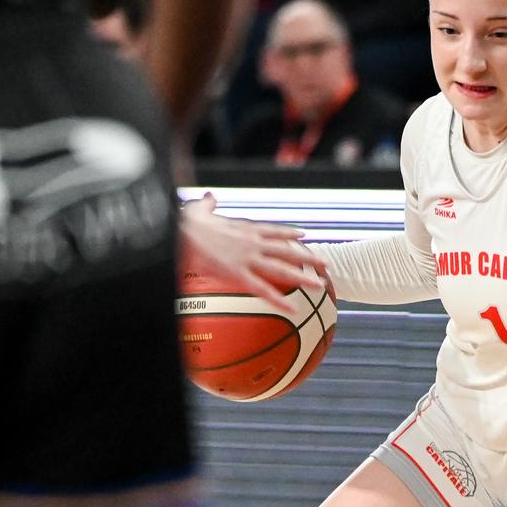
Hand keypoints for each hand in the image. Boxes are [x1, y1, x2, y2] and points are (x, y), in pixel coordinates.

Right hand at [179, 193, 325, 311]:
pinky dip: (279, 300)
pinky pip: (263, 290)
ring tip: (321, 285)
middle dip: (307, 257)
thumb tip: (209, 196)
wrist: (182, 231)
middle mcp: (252, 242)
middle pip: (286, 251)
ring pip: (282, 269)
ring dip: (303, 277)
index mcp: (244, 227)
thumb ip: (208, 204)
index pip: (272, 230)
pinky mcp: (238, 274)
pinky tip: (294, 309)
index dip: (288, 233)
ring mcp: (248, 258)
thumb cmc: (186, 222)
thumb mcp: (200, 208)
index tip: (303, 235)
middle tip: (325, 263)